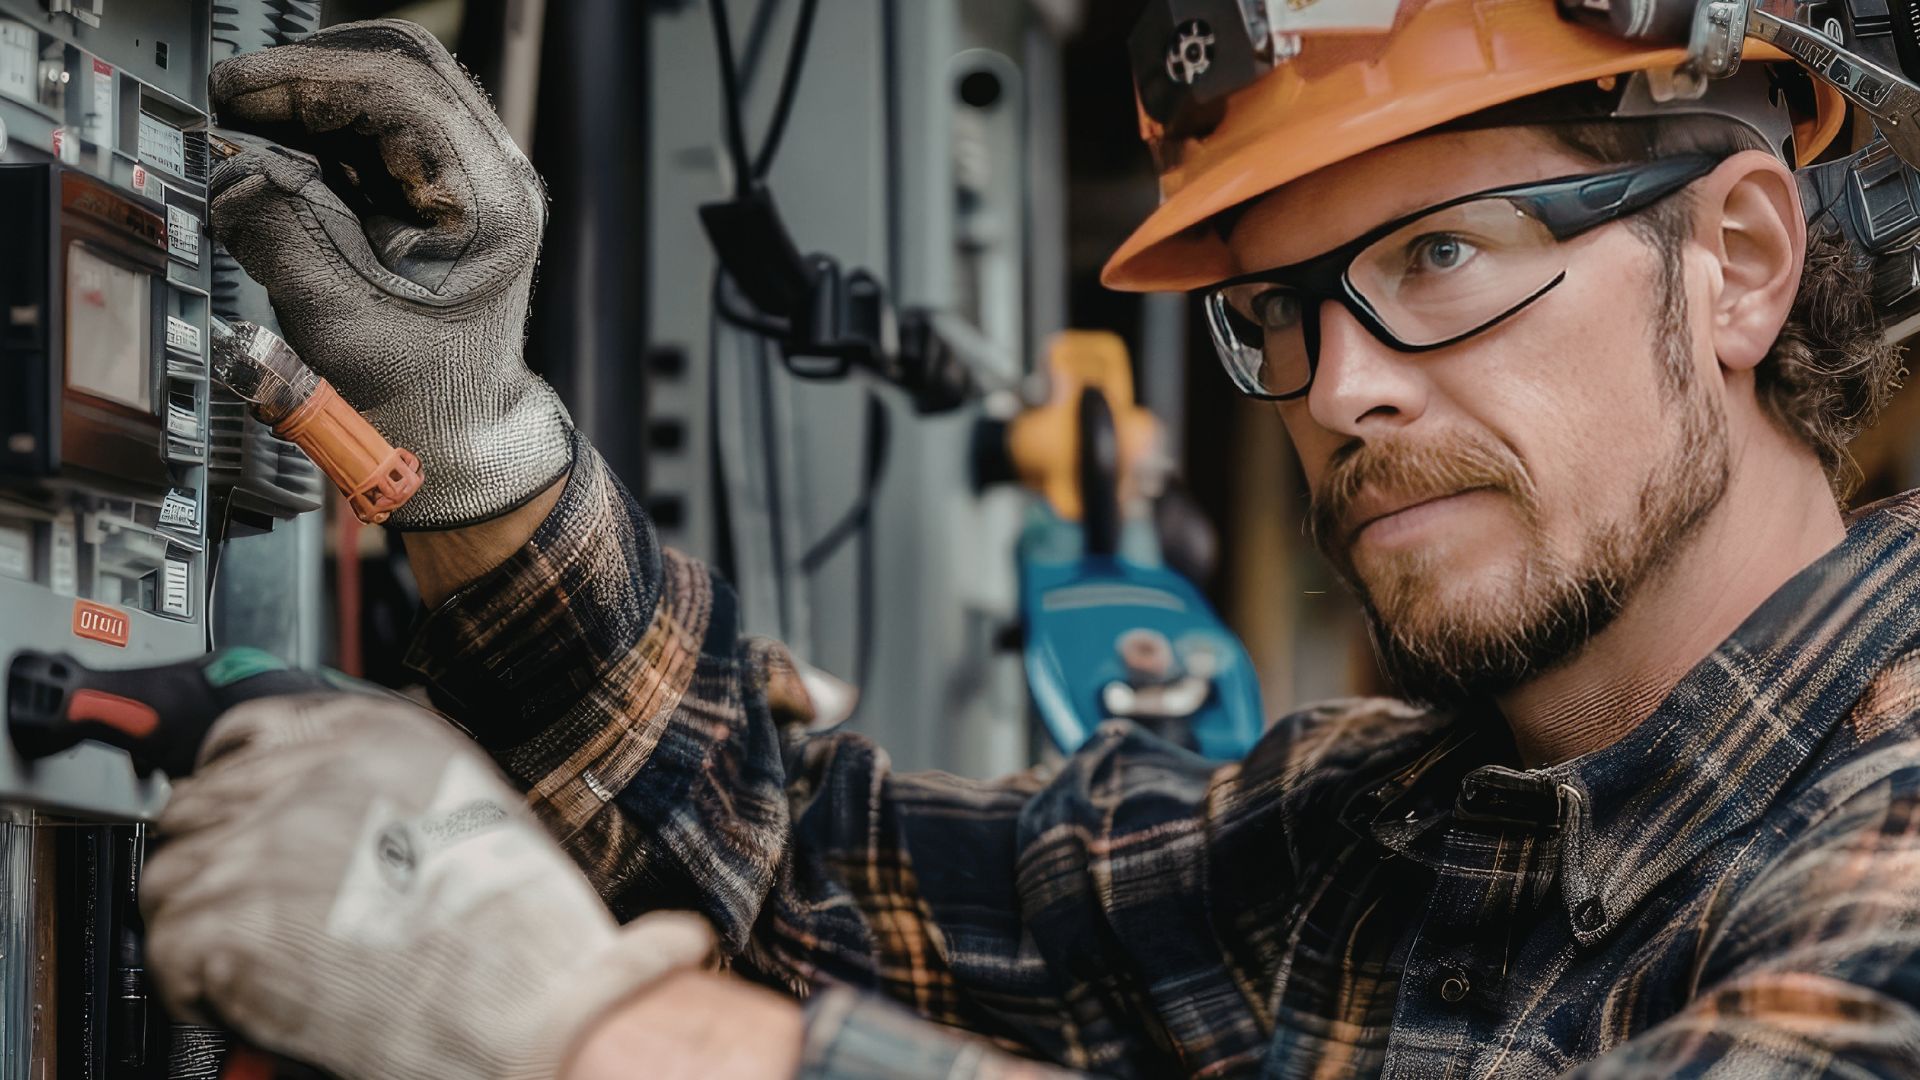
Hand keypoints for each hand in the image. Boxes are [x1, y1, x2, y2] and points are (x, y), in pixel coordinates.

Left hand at [140, 693, 712, 1079]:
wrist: (521, 993)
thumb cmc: (516, 918)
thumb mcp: (470, 798)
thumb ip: (392, 779)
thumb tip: (341, 803)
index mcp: (368, 731)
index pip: (249, 729)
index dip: (236, 781)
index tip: (237, 814)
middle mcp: (300, 772)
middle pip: (196, 801)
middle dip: (215, 856)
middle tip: (252, 907)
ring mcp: (248, 844)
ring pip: (168, 876)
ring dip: (202, 923)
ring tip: (259, 961)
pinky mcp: (216, 921)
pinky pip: (166, 951)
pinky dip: (197, 986)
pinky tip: (252, 997)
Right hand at [207, 19, 568, 528]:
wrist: (460, 431)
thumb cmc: (420, 393)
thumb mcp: (337, 322)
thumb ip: (282, 235)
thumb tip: (233, 167)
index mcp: (490, 204)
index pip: (403, 95)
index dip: (310, 82)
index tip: (240, 93)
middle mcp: (496, 175)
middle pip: (407, 65)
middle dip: (314, 70)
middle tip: (241, 95)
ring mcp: (476, 173)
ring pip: (395, 82)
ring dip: (318, 91)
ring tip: (254, 120)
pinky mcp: (445, 183)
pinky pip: (385, 120)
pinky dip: (328, 120)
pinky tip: (285, 144)